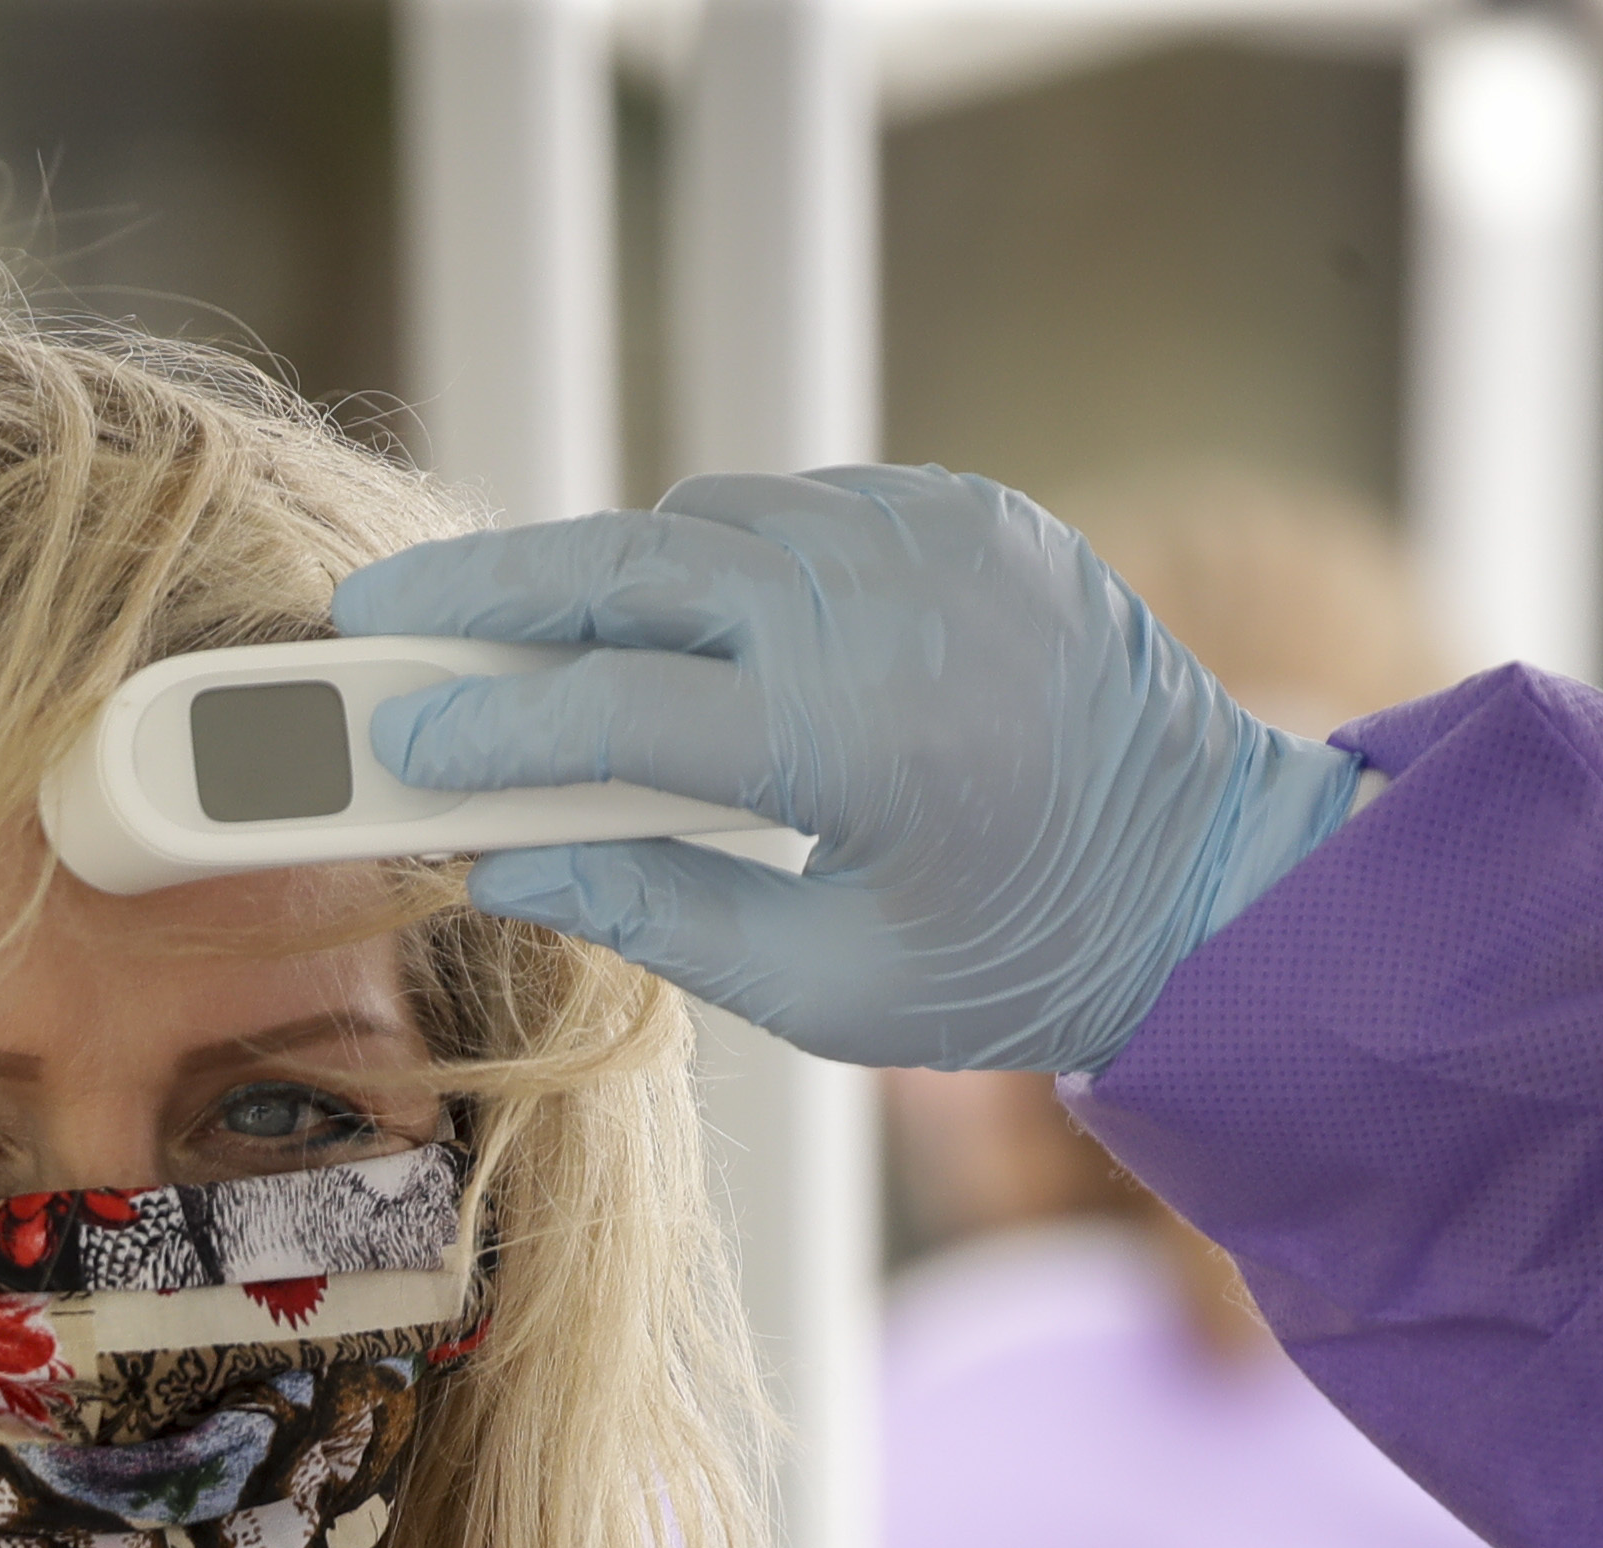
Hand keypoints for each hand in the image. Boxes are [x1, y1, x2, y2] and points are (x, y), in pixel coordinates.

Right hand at [330, 465, 1368, 1074]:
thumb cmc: (1024, 959)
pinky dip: (717, 546)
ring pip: (709, 516)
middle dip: (492, 593)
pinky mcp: (967, 508)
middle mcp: (889, 605)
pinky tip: (668, 608)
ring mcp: (936, 535)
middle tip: (380, 616)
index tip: (394, 741)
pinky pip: (799, 502)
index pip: (612, 706)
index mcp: (853, 738)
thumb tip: (503, 866)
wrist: (1221, 880)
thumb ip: (655, 915)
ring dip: (606, 566)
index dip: (484, 725)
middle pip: (633, 566)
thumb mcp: (827, 989)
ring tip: (510, 624)